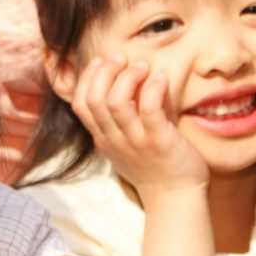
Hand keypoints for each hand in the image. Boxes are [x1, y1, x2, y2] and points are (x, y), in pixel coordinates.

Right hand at [70, 56, 208, 196]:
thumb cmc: (153, 167)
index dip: (86, 78)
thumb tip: (118, 85)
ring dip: (128, 77)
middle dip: (105, 71)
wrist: (175, 197)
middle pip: (94, 99)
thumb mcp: (123, 146)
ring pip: (116, 102)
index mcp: (103, 139)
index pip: (80, 104)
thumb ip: (116, 122)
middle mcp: (114, 140)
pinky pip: (149, 109)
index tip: (102, 62)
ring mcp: (135, 142)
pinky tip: (161, 78)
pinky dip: (153, 88)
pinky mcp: (159, 142)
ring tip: (142, 66)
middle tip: (122, 58)